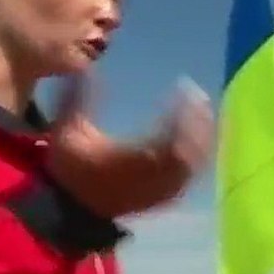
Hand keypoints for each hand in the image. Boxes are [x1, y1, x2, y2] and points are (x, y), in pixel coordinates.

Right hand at [46, 73, 214, 217]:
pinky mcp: (164, 197)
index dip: (181, 115)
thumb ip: (77, 97)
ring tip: (207, 112)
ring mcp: (159, 191)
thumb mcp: (66, 129)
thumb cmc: (70, 166)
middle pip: (186, 154)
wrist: (72, 207)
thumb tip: (87, 66)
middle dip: (198, 125)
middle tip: (201, 99)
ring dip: (204, 139)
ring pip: (193, 166)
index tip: (185, 90)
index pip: (165, 137)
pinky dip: (201, 157)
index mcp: (126, 162)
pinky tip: (205, 137)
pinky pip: (190, 177)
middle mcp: (148, 179)